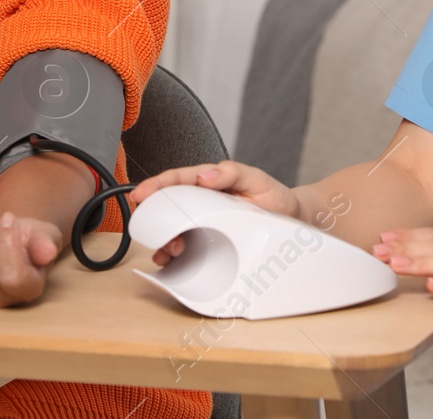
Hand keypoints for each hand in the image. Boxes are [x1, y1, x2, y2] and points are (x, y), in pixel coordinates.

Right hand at [129, 160, 300, 267]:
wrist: (292, 219)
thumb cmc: (273, 196)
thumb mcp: (256, 178)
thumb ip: (232, 173)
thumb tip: (205, 175)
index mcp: (210, 181)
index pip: (177, 179)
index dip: (156, 185)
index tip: (140, 193)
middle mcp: (203, 201)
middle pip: (169, 206)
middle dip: (156, 216)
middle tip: (153, 228)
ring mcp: (205, 222)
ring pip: (175, 228)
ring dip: (166, 239)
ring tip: (170, 248)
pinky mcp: (210, 241)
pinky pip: (186, 247)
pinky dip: (174, 254)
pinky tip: (170, 260)